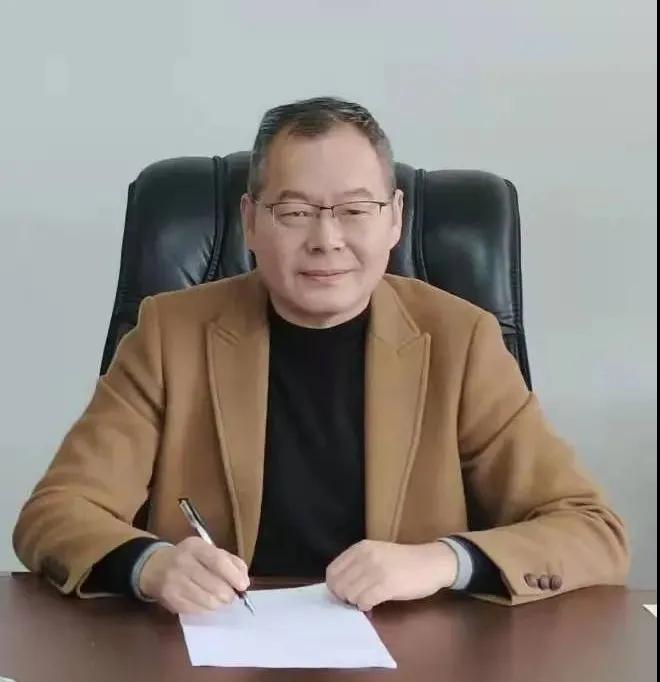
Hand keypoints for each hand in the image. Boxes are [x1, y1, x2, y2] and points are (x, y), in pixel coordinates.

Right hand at [138, 537, 249, 613]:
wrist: (154, 566)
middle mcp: (182, 563)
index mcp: (195, 547)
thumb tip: (244, 580)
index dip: (233, 575)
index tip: (243, 586)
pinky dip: (207, 609)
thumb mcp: (208, 550)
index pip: (217, 561)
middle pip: (214, 585)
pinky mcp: (170, 600)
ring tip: (221, 600)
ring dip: (219, 603)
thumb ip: (230, 560)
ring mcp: (174, 582)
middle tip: (232, 596)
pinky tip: (207, 603)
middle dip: (228, 594)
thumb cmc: (190, 558)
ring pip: (206, 600)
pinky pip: (196, 610)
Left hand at [326, 540, 457, 611]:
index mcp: (361, 547)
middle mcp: (366, 556)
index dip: (334, 586)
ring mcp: (376, 570)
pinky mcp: (387, 585)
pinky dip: (366, 606)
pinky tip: (374, 604)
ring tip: (367, 600)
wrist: (432, 562)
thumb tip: (339, 584)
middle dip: (344, 597)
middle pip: (339, 585)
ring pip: (350, 595)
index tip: (343, 594)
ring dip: (356, 602)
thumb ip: (358, 564)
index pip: (332, 571)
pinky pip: (364, 601)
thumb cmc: (404, 561)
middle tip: (356, 600)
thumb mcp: (377, 553)